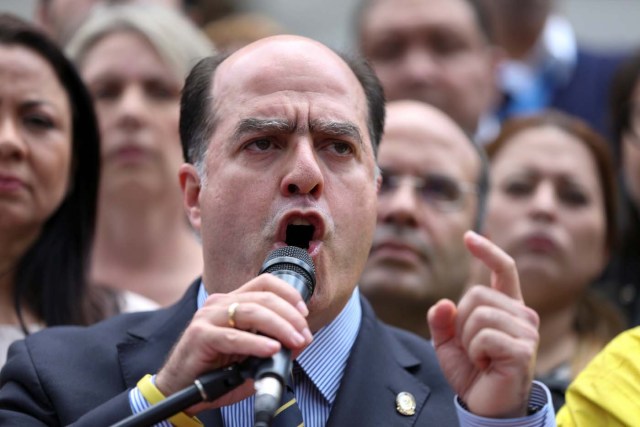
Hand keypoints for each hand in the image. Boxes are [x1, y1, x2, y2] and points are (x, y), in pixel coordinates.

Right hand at [155, 274, 312, 413]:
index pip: (264, 283)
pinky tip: (271, 349)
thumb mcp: (249, 354)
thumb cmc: (214, 370)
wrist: (180, 389)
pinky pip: (233, 336)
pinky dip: (256, 343)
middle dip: (289, 315)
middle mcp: (219, 304)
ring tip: (294, 341)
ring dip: (279, 326)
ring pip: (251, 312)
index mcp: (231, 302)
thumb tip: (299, 342)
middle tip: (304, 334)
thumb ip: (272, 345)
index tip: (304, 313)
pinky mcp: (200, 336)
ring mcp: (208, 318)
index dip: (288, 294)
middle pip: (262, 297)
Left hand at [427, 231, 538, 417]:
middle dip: (460, 322)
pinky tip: (485, 365)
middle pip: (475, 294)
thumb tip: (444, 303)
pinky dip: (473, 352)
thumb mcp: (447, 343)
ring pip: (477, 314)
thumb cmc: (472, 372)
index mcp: (507, 307)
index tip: (468, 236)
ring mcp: (527, 331)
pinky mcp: (523, 350)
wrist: (486, 407)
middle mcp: (523, 314)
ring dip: (467, 340)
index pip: (503, 270)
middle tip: (471, 347)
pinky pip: (482, 336)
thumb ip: (442, 320)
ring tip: (479, 357)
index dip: (487, 251)